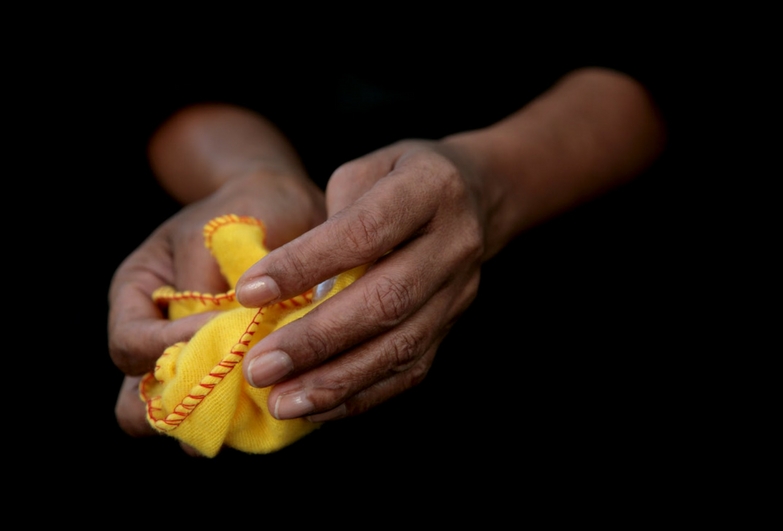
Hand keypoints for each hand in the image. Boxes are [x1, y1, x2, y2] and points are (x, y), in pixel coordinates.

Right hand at [109, 171, 325, 443]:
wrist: (282, 209)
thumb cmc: (248, 209)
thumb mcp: (224, 231)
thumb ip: (210, 286)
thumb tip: (222, 340)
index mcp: (137, 293)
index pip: (132, 346)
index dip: (172, 349)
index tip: (227, 333)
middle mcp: (155, 336)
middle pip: (134, 405)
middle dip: (177, 411)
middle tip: (230, 395)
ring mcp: (189, 363)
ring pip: (178, 423)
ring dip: (213, 422)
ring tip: (258, 403)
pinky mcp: (229, 378)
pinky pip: (227, 418)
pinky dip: (248, 419)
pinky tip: (284, 399)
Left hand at [235, 139, 489, 420]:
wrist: (476, 198)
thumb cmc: (401, 179)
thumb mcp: (365, 171)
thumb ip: (329, 220)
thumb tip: (283, 287)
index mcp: (430, 189)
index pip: (365, 232)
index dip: (306, 264)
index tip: (249, 292)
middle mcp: (453, 246)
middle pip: (387, 301)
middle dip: (317, 340)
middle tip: (259, 368)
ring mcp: (457, 294)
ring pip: (400, 348)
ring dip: (336, 382)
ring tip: (282, 403)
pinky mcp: (450, 329)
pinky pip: (408, 372)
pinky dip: (360, 396)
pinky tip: (316, 408)